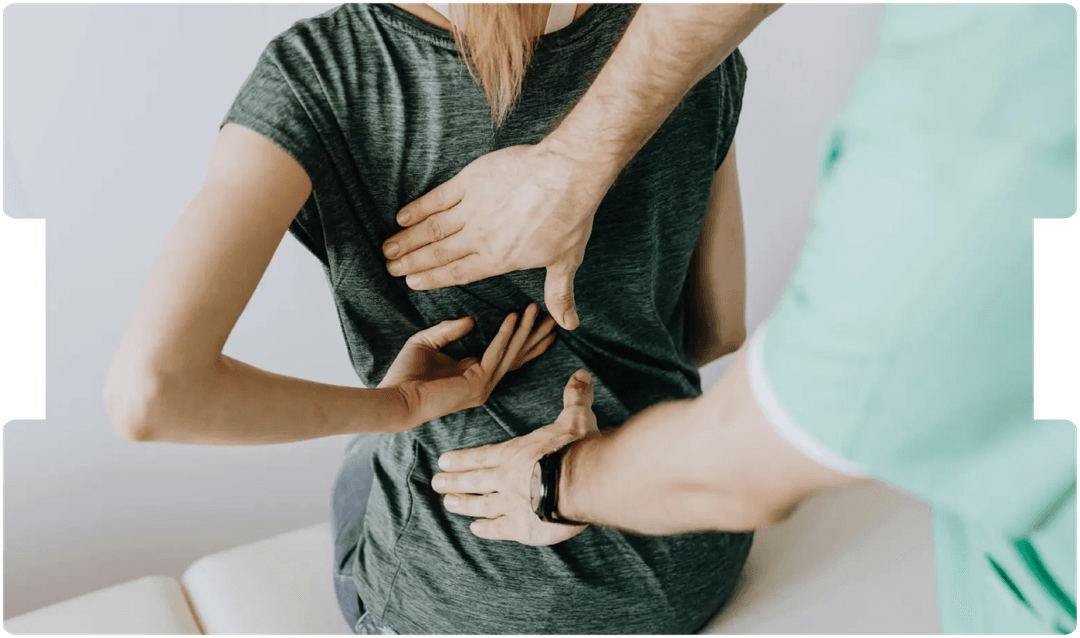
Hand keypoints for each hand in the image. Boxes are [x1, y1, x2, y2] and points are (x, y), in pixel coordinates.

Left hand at [380, 303, 555, 429]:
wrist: (395, 397)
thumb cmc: (405, 374)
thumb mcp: (427, 341)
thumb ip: (449, 329)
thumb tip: (473, 319)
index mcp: (473, 373)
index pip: (506, 354)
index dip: (522, 337)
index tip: (536, 318)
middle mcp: (483, 382)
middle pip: (517, 356)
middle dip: (535, 336)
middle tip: (553, 317)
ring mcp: (482, 386)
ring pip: (511, 353)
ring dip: (525, 331)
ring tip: (536, 309)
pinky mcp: (477, 384)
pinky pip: (495, 354)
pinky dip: (505, 335)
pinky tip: (512, 317)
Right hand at [382, 142, 614, 330]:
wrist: (566, 175)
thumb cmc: (569, 218)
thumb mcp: (565, 261)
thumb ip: (559, 294)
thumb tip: (569, 324)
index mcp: (498, 259)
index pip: (457, 273)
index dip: (432, 279)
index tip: (411, 282)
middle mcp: (479, 237)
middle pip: (438, 253)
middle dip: (411, 262)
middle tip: (390, 268)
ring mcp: (472, 208)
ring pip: (432, 228)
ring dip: (407, 239)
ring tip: (388, 248)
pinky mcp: (470, 182)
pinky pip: (438, 198)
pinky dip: (418, 207)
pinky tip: (402, 216)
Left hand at [432, 370, 598, 545]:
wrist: (581, 482)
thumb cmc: (576, 448)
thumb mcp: (576, 418)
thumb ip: (575, 398)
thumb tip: (581, 374)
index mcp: (515, 453)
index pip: (482, 456)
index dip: (462, 459)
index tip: (443, 460)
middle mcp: (506, 478)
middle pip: (474, 480)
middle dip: (453, 481)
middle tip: (435, 483)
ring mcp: (510, 504)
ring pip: (480, 504)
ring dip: (463, 504)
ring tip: (448, 504)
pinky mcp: (522, 527)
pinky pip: (499, 529)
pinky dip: (486, 529)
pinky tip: (476, 529)